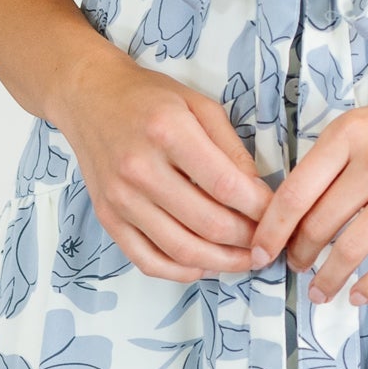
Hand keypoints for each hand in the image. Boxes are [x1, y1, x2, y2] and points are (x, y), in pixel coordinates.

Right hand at [50, 45, 270, 279]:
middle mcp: (140, 169)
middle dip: (248, 240)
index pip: (227, 186)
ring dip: (222, 263)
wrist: (89, 96)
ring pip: (181, 249)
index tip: (279, 216)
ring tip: (245, 261)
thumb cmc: (148, 98)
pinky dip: (181, 272)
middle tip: (267, 243)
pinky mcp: (108, 217)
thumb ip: (232, 149)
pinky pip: (147, 261)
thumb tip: (259, 193)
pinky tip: (204, 266)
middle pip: (208, 223)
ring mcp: (120, 198)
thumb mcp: (199, 105)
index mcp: (168, 132)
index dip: (260, 209)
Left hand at [251, 59, 367, 305]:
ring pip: (351, 248)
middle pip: (319, 224)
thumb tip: (298, 210)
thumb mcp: (366, 123)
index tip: (261, 250)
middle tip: (294, 268)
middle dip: (300, 255)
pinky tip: (359, 295)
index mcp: (347, 135)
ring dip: (329, 277)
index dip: (272, 229)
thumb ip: (334, 160)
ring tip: (321, 291)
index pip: (295, 192)